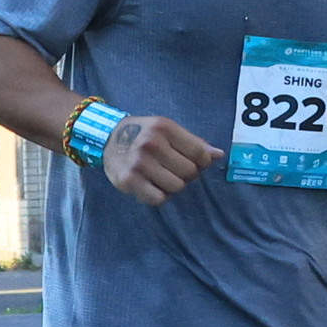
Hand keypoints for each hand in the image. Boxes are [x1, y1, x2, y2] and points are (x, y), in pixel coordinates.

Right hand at [101, 111, 220, 207]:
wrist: (107, 138)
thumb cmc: (144, 134)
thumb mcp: (167, 130)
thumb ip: (194, 143)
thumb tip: (219, 155)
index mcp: (164, 127)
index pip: (200, 153)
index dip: (202, 162)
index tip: (193, 162)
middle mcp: (152, 144)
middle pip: (190, 173)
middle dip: (187, 175)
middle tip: (174, 170)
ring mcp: (139, 163)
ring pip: (176, 187)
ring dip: (173, 186)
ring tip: (162, 176)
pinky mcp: (128, 180)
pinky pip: (159, 199)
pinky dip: (159, 196)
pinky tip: (152, 186)